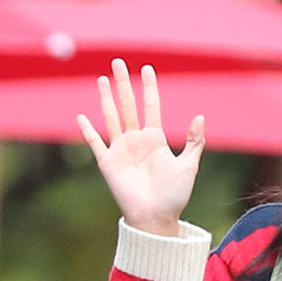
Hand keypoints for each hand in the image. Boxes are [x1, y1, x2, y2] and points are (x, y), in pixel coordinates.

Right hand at [77, 60, 205, 235]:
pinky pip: (96, 143)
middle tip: (118, 62)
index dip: (149, 88)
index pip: (151, 106)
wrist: (156, 218)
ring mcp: (121, 151)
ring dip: (106, 99)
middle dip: (123, 84)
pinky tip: (81, 116)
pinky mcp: (108, 164)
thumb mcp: (189, 167)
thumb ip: (195, 142)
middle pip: (128, 106)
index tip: (147, 68)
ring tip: (103, 79)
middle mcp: (136, 141)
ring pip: (111, 118)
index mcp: (156, 140)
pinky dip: (88, 130)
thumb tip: (200, 116)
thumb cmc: (174, 196)